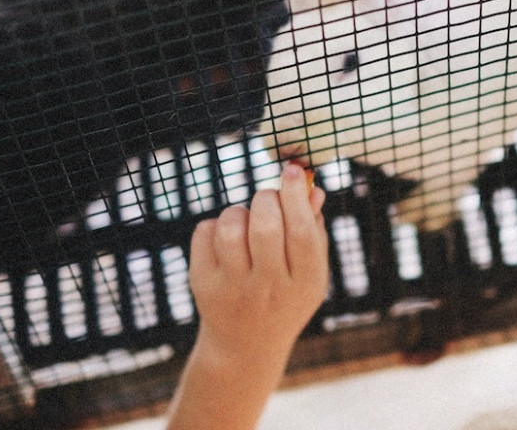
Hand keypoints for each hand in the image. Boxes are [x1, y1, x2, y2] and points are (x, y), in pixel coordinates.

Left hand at [167, 164, 327, 429]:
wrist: (246, 346)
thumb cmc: (286, 296)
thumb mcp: (310, 272)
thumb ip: (313, 230)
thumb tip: (312, 187)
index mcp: (304, 283)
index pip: (302, 232)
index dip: (296, 196)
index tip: (292, 170)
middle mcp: (268, 289)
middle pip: (266, 226)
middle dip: (267, 198)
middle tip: (268, 198)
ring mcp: (233, 289)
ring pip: (231, 227)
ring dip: (239, 210)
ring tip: (246, 219)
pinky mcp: (202, 285)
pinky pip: (204, 232)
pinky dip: (216, 224)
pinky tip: (226, 238)